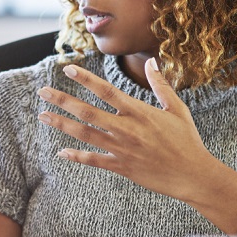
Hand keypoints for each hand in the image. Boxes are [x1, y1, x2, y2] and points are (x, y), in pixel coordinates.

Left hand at [36, 58, 225, 204]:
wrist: (194, 175)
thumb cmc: (187, 140)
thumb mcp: (177, 109)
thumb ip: (161, 85)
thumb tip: (152, 61)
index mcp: (139, 112)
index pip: (107, 91)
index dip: (85, 80)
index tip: (67, 69)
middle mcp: (127, 129)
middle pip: (88, 111)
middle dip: (62, 100)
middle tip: (42, 92)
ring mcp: (122, 149)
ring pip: (85, 134)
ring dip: (62, 124)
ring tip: (42, 116)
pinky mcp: (122, 167)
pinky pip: (94, 160)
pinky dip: (77, 156)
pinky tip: (61, 152)